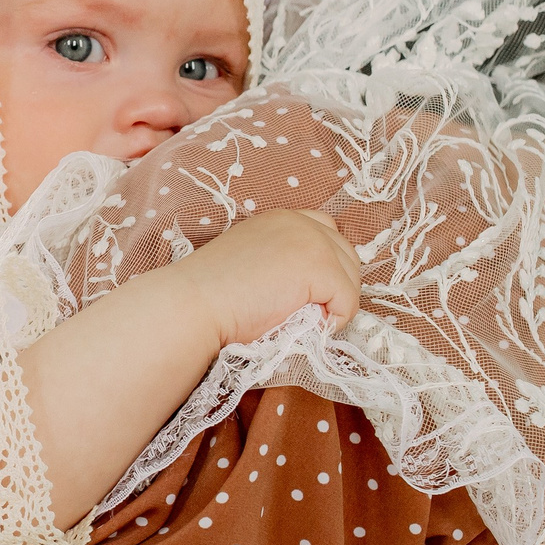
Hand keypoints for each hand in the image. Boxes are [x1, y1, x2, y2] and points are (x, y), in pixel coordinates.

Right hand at [173, 210, 362, 353]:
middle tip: (304, 313)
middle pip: (347, 256)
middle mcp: (300, 222)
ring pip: (351, 279)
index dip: (326, 267)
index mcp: (281, 219)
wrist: (193, 305)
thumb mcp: (252, 263)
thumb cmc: (211, 296)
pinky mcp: (318, 266)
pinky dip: (333, 320)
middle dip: (335, 288)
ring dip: (334, 303)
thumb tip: (315, 291)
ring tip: (301, 320)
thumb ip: (282, 262)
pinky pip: (348, 301)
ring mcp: (312, 241)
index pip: (327, 234)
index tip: (305, 294)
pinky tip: (304, 325)